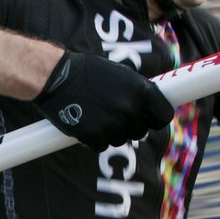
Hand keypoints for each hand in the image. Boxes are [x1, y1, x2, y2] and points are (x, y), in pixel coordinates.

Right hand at [34, 51, 173, 150]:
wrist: (55, 77)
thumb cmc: (86, 72)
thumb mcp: (120, 74)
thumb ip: (137, 91)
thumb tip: (150, 106)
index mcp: (141, 90)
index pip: (164, 117)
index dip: (155, 119)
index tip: (147, 119)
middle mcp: (130, 109)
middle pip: (140, 131)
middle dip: (128, 126)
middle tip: (111, 114)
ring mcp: (112, 125)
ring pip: (120, 140)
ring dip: (109, 132)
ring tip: (94, 114)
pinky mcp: (94, 137)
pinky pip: (100, 146)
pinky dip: (93, 139)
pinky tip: (84, 123)